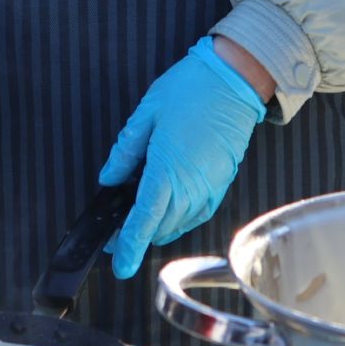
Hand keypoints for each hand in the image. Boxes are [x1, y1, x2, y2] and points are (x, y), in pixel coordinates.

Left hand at [99, 36, 268, 278]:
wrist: (234, 80)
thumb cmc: (191, 89)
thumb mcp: (146, 114)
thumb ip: (125, 152)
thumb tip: (109, 178)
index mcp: (167, 170)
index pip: (143, 220)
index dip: (129, 246)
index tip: (119, 265)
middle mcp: (190, 187)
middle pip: (160, 227)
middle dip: (138, 235)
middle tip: (117, 232)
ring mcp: (210, 188)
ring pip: (179, 223)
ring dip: (158, 225)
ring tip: (139, 214)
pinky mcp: (222, 184)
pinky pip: (197, 213)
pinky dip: (179, 217)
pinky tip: (168, 207)